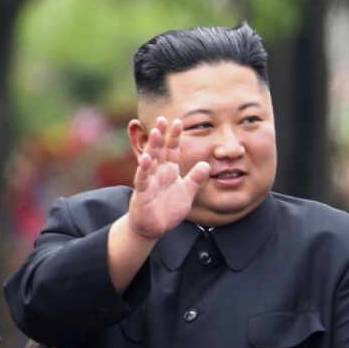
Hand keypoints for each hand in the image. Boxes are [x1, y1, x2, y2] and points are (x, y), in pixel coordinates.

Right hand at [126, 116, 208, 240]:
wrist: (152, 229)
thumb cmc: (167, 210)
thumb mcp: (187, 193)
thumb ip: (196, 179)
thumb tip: (206, 164)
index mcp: (169, 171)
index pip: (172, 150)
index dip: (174, 136)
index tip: (178, 122)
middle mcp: (158, 173)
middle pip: (159, 150)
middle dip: (162, 135)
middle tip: (163, 118)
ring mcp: (149, 181)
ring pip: (150, 160)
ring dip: (153, 147)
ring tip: (156, 133)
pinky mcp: (142, 193)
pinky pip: (143, 178)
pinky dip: (144, 169)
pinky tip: (146, 158)